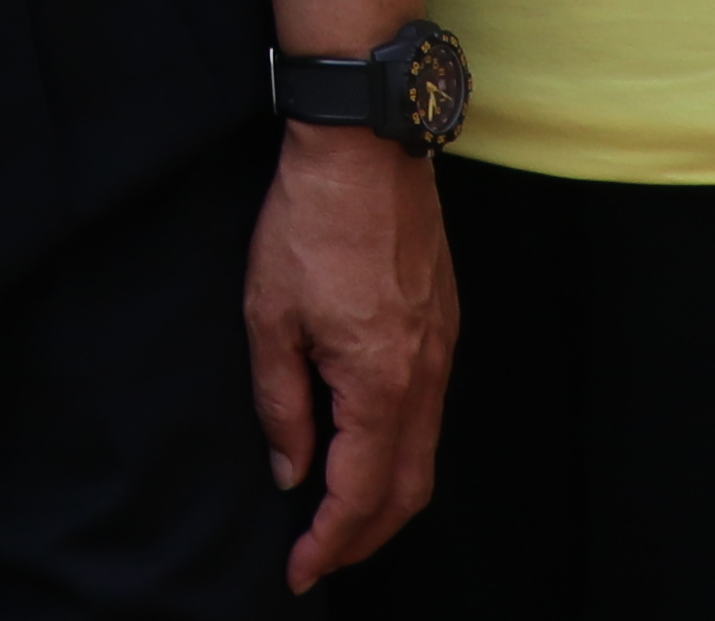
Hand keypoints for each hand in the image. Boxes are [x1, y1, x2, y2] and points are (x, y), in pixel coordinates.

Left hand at [246, 124, 451, 589]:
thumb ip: (282, 404)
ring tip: (342, 516)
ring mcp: (444, 350)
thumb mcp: (269, 316)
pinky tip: (367, 447)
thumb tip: (291, 471)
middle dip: (365, 537)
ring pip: (426, 454)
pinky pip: (432, 412)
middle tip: (321, 558)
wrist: (364, 145)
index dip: (329, 542)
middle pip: (408, 491)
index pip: (359, 493)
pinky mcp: (445, 324)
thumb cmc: (310, 222)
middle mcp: (426, 376)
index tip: (299, 571)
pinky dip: (402, 450)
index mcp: (380, 382)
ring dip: (387, 497)